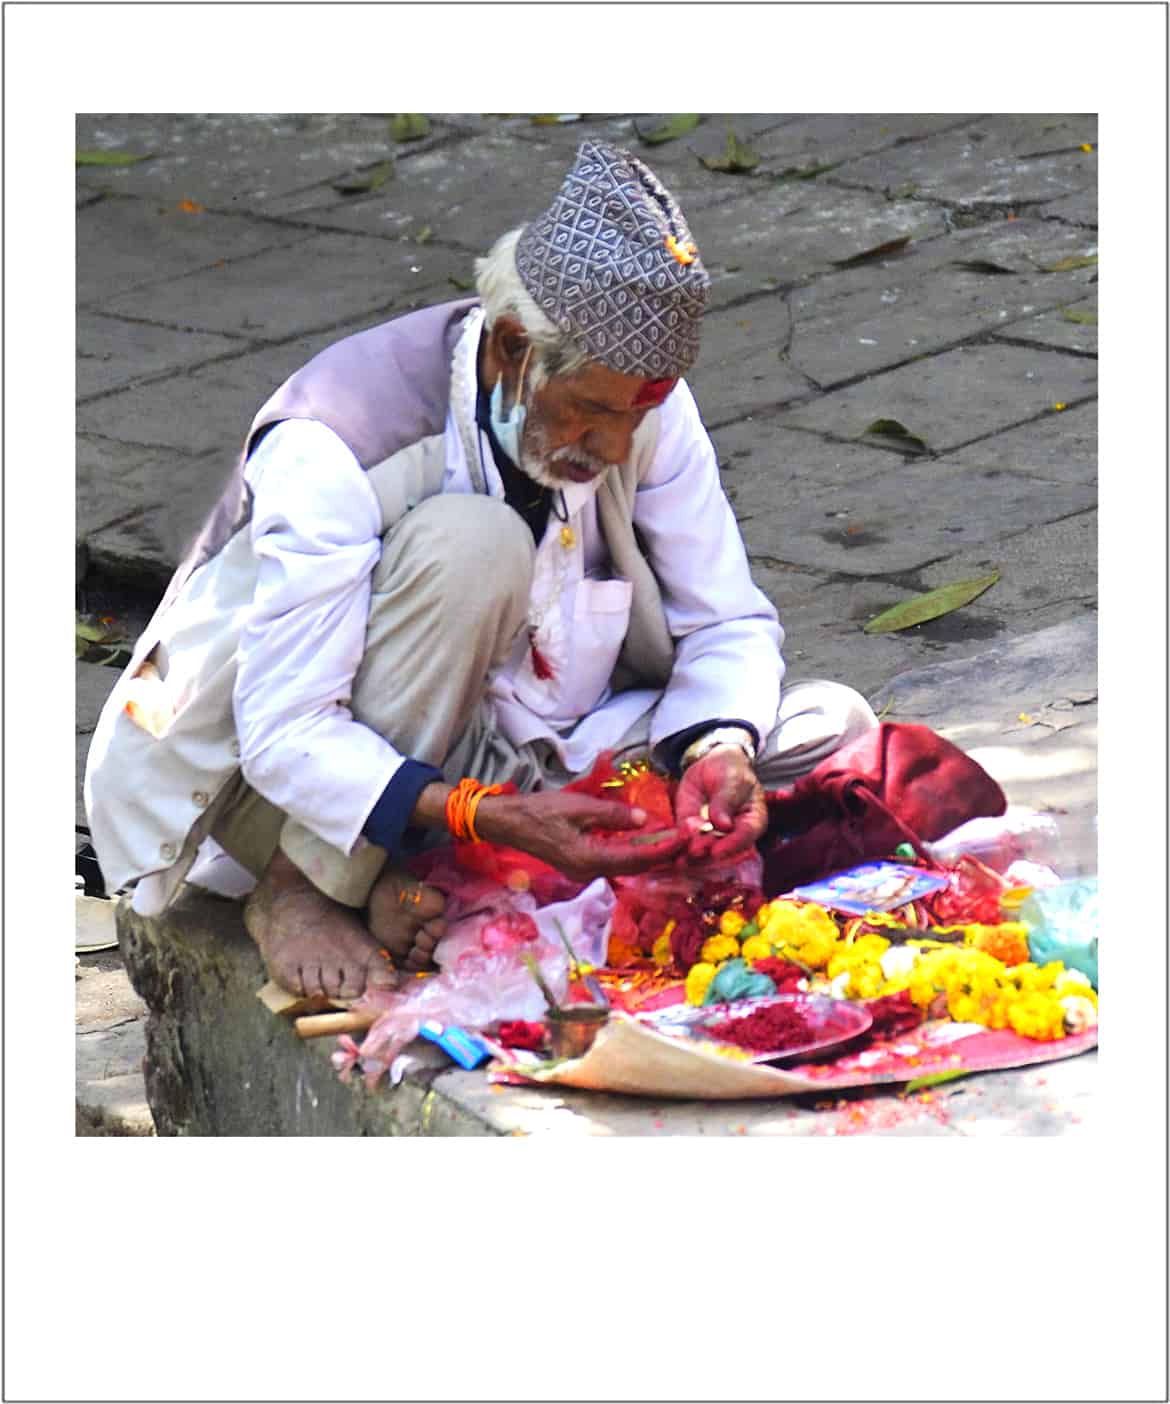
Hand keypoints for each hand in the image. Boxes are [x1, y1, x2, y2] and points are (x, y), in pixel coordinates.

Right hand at [476, 790, 687, 879]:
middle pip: (634, 867)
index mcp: (589, 860)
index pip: (636, 858)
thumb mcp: (579, 807)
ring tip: (672, 840)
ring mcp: (583, 872)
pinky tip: (643, 841)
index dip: (663, 848)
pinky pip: (613, 862)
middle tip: (686, 839)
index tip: (685, 837)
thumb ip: (613, 815)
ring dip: (649, 855)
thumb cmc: (539, 811)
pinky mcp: (579, 865)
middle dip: (662, 854)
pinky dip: (631, 853)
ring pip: (625, 866)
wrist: (508, 822)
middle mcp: (589, 872)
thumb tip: (645, 819)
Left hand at [674, 744, 766, 861]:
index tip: (717, 851)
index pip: (744, 837)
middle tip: (694, 851)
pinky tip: (670, 847)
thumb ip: (726, 802)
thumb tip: (723, 825)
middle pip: (721, 847)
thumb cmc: (732, 771)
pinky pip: (685, 839)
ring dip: (690, 853)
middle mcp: (732, 834)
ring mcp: (711, 834)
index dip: (731, 845)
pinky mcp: (691, 829)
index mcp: (752, 821)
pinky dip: (678, 843)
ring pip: (702, 848)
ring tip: (680, 857)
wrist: (713, 763)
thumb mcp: (732, 781)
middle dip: (706, 851)